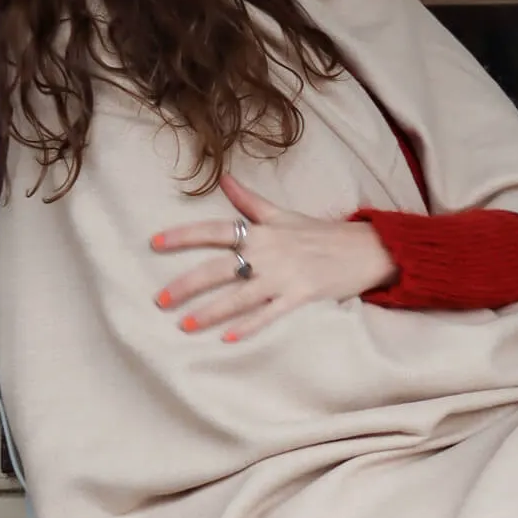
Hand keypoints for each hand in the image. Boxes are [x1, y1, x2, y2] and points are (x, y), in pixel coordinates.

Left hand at [151, 170, 395, 341]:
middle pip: (218, 269)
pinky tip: (226, 338)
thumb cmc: (320, 233)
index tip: (154, 243)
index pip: (214, 231)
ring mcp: (283, 277)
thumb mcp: (282, 214)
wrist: (364, 249)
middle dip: (186, 285)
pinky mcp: (299, 296)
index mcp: (261, 231)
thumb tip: (224, 178)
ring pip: (238, 297)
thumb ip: (249, 201)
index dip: (183, 236)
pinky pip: (268, 315)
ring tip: (184, 326)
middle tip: (159, 299)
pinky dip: (248, 327)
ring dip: (210, 312)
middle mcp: (267, 252)